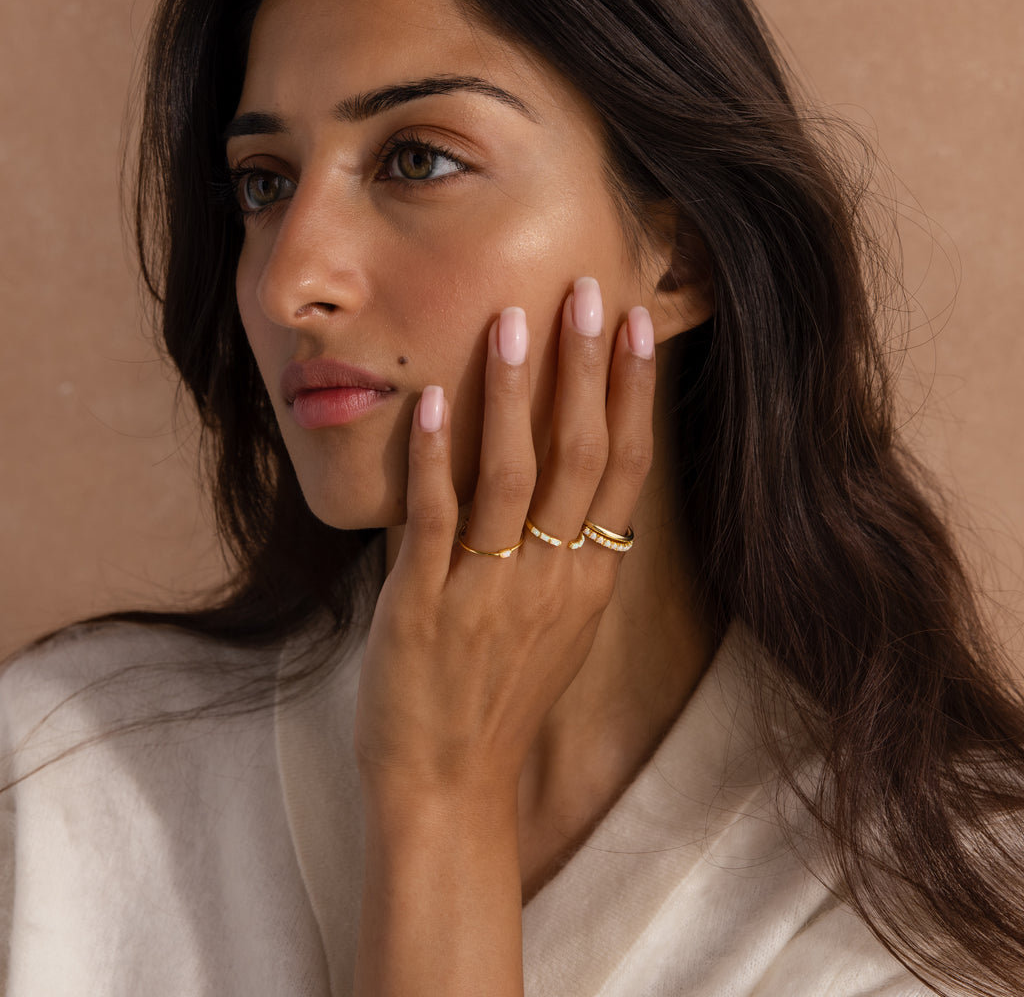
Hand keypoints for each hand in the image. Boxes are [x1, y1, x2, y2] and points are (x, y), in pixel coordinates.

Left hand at [353, 276, 656, 799]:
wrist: (449, 788)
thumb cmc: (498, 703)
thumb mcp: (554, 630)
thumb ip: (565, 559)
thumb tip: (566, 494)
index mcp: (587, 580)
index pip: (626, 468)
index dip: (633, 393)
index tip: (637, 327)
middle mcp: (552, 578)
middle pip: (583, 455)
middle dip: (589, 368)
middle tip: (591, 291)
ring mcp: (490, 590)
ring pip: (515, 474)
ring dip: (516, 394)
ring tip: (516, 321)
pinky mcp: (424, 606)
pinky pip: (436, 519)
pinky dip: (435, 458)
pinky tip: (432, 402)